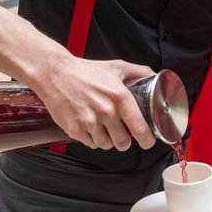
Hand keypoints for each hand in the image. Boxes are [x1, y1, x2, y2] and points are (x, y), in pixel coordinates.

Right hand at [30, 58, 158, 151]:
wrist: (55, 73)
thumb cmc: (86, 71)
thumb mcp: (117, 67)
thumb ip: (140, 72)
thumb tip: (156, 77)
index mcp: (120, 97)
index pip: (139, 128)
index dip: (146, 140)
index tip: (147, 142)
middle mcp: (106, 111)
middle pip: (123, 142)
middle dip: (124, 141)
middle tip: (121, 134)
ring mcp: (89, 121)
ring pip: (106, 145)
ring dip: (107, 140)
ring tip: (103, 127)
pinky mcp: (74, 129)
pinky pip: (90, 144)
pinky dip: (92, 139)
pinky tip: (90, 126)